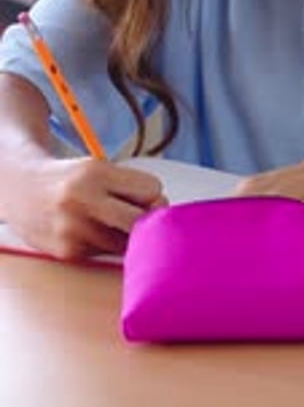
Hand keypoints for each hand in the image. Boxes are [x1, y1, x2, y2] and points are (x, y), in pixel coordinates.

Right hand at [4, 156, 166, 259]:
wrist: (23, 189)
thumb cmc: (71, 179)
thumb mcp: (100, 168)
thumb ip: (131, 186)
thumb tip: (161, 209)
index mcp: (94, 172)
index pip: (151, 188)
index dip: (150, 192)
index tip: (141, 192)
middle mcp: (82, 199)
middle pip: (140, 220)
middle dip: (145, 218)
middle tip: (136, 212)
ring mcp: (73, 229)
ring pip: (125, 242)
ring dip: (124, 234)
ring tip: (106, 220)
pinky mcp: (68, 252)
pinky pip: (106, 254)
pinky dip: (105, 245)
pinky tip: (90, 231)